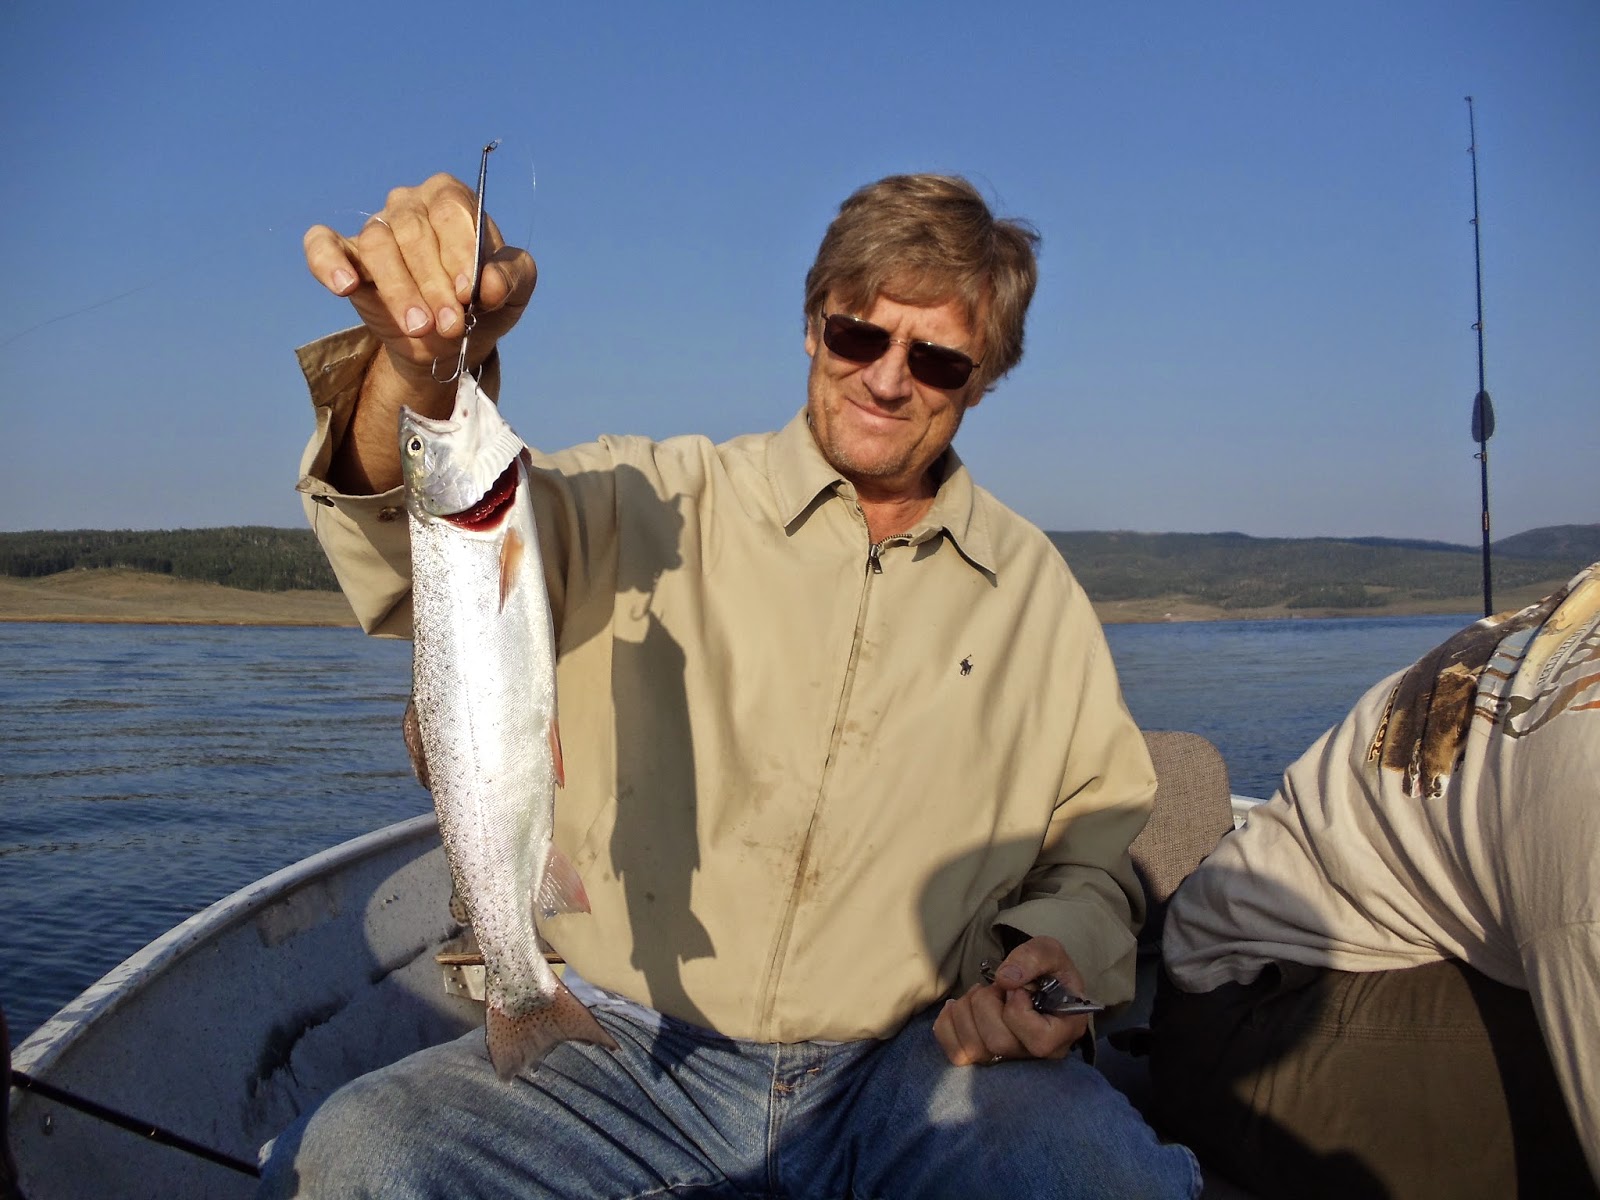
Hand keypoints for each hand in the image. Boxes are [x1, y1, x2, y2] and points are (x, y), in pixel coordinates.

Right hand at [302, 174, 537, 493]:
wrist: (450, 339)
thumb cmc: (483, 303)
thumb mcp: (514, 291)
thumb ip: (511, 278)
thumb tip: (491, 283)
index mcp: (451, 200)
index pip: (451, 210)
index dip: (459, 251)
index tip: (467, 293)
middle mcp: (409, 205)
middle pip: (414, 231)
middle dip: (433, 283)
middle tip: (449, 325)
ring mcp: (376, 228)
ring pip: (378, 245)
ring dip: (399, 289)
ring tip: (419, 327)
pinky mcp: (345, 255)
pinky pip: (322, 245)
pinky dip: (328, 262)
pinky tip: (345, 286)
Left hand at [933, 936, 1092, 1065]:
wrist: (1033, 984)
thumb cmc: (1047, 972)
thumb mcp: (1049, 952)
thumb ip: (1033, 957)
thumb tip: (1005, 979)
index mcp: (1063, 1033)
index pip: (1038, 1040)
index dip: (1019, 1009)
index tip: (1018, 989)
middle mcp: (1037, 1056)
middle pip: (999, 1042)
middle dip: (987, 1003)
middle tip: (995, 988)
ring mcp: (1008, 1061)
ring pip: (974, 1048)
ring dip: (967, 1009)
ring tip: (981, 994)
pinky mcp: (983, 1059)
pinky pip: (955, 1052)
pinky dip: (948, 1024)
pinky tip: (958, 1006)